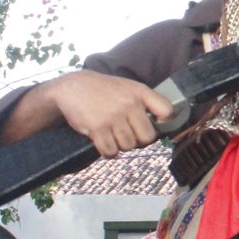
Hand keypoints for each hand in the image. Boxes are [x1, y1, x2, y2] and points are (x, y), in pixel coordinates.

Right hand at [41, 70, 172, 157]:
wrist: (72, 87)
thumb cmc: (104, 90)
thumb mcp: (128, 87)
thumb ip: (145, 102)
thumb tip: (162, 124)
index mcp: (140, 92)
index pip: (167, 111)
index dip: (165, 122)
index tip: (156, 125)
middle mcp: (129, 104)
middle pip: (147, 137)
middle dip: (139, 140)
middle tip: (130, 135)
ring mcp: (113, 116)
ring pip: (128, 146)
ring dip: (121, 145)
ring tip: (114, 136)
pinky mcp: (97, 128)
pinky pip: (111, 151)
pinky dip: (109, 151)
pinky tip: (105, 142)